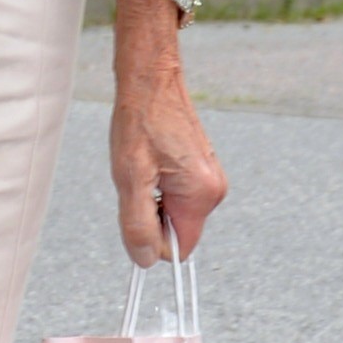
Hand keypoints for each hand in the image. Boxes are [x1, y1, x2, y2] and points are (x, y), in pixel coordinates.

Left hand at [108, 5, 224, 261]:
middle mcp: (214, 190)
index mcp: (201, 195)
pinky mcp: (203, 169)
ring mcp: (210, 179)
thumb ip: (137, 223)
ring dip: (154, 198)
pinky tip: (151, 160)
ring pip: (176, 213)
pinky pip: (178, 196)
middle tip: (138, 179)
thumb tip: (144, 261)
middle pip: (178, 231)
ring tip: (143, 165)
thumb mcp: (129, 178)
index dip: (152, 239)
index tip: (136, 207)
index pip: (180, 249)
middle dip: (152, 215)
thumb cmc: (139, 123)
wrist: (151, 81)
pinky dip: (160, 185)